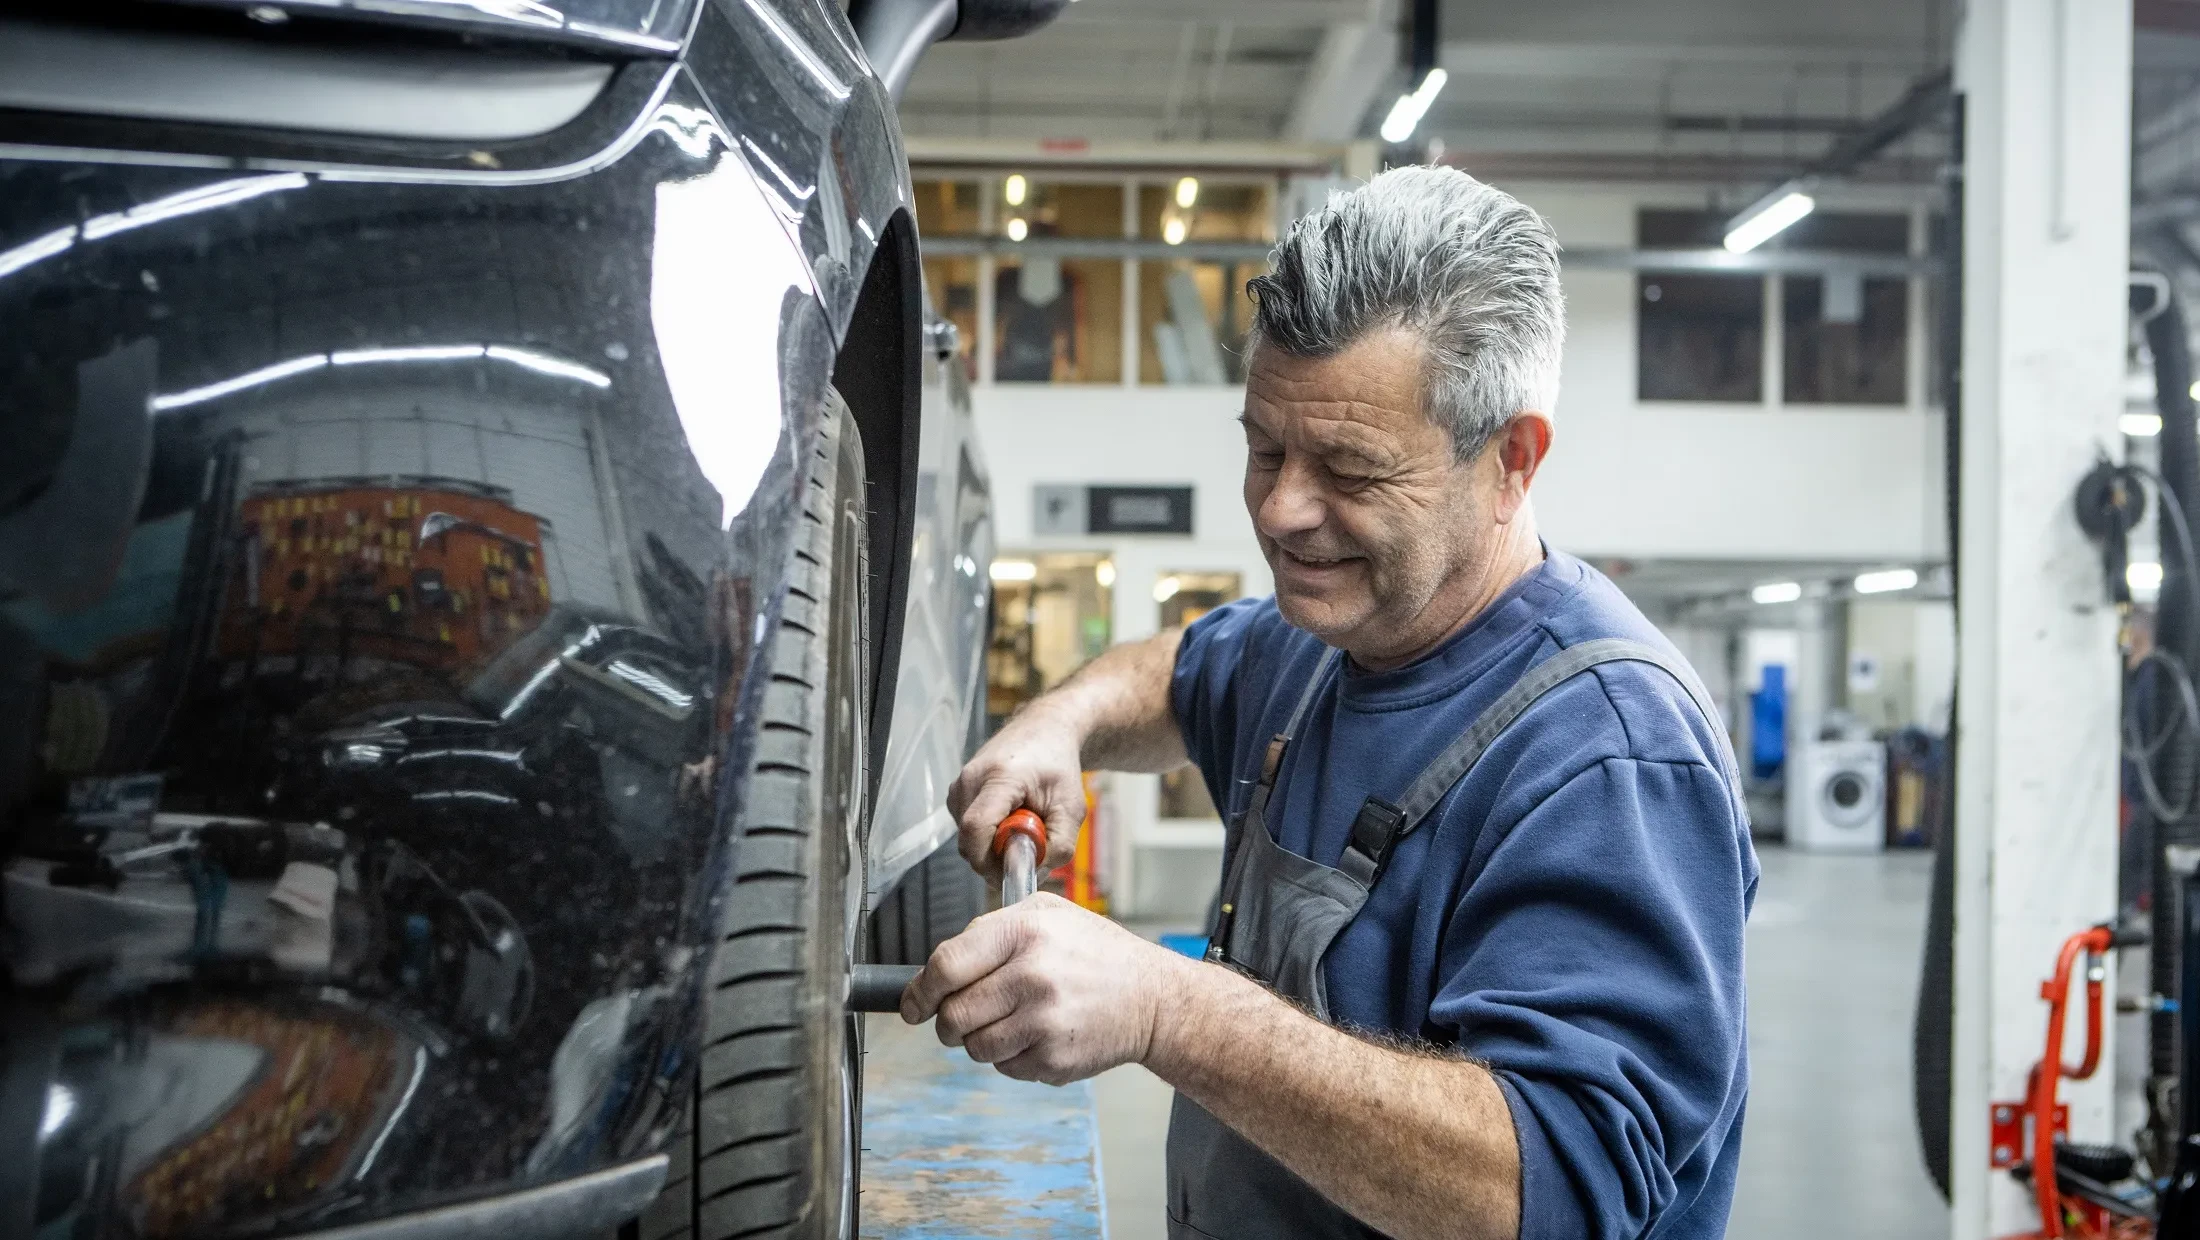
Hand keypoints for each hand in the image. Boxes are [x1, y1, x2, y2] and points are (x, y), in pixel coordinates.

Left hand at [901, 893, 1191, 1085]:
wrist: (1151, 998)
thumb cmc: (1095, 953)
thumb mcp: (1046, 914)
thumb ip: (988, 932)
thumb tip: (933, 970)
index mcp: (1024, 932)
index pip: (945, 966)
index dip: (919, 991)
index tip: (912, 1006)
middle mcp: (1032, 975)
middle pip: (953, 1014)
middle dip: (947, 1022)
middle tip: (960, 1018)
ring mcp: (1043, 1021)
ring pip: (974, 1047)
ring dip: (980, 1040)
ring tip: (1011, 1022)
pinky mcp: (1053, 1059)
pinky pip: (1003, 1068)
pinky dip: (1010, 1057)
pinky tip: (1038, 1035)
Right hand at [947, 707, 1086, 877]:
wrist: (1044, 731)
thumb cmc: (1058, 767)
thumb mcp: (1072, 808)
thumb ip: (1059, 845)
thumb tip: (1035, 874)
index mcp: (998, 778)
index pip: (976, 829)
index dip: (990, 862)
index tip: (1014, 873)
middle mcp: (970, 780)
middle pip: (969, 841)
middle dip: (996, 859)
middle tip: (1029, 850)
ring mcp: (959, 786)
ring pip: (967, 840)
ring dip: (994, 847)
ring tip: (1023, 826)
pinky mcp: (957, 793)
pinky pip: (967, 831)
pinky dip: (988, 836)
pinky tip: (1010, 819)